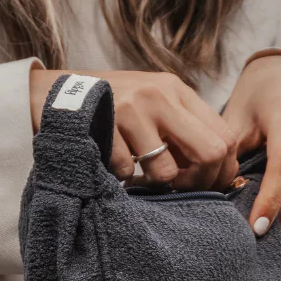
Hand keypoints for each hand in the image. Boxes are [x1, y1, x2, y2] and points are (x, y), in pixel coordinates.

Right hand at [29, 68, 238, 189]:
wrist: (55, 93)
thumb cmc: (113, 109)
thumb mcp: (154, 106)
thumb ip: (184, 130)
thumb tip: (219, 172)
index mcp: (178, 91)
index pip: (225, 136)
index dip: (223, 170)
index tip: (208, 185)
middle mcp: (161, 95)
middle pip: (212, 152)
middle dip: (200, 183)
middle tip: (180, 189)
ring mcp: (133, 108)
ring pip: (167, 171)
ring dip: (153, 183)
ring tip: (137, 173)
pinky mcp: (106, 124)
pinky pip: (127, 172)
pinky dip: (120, 177)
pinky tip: (110, 161)